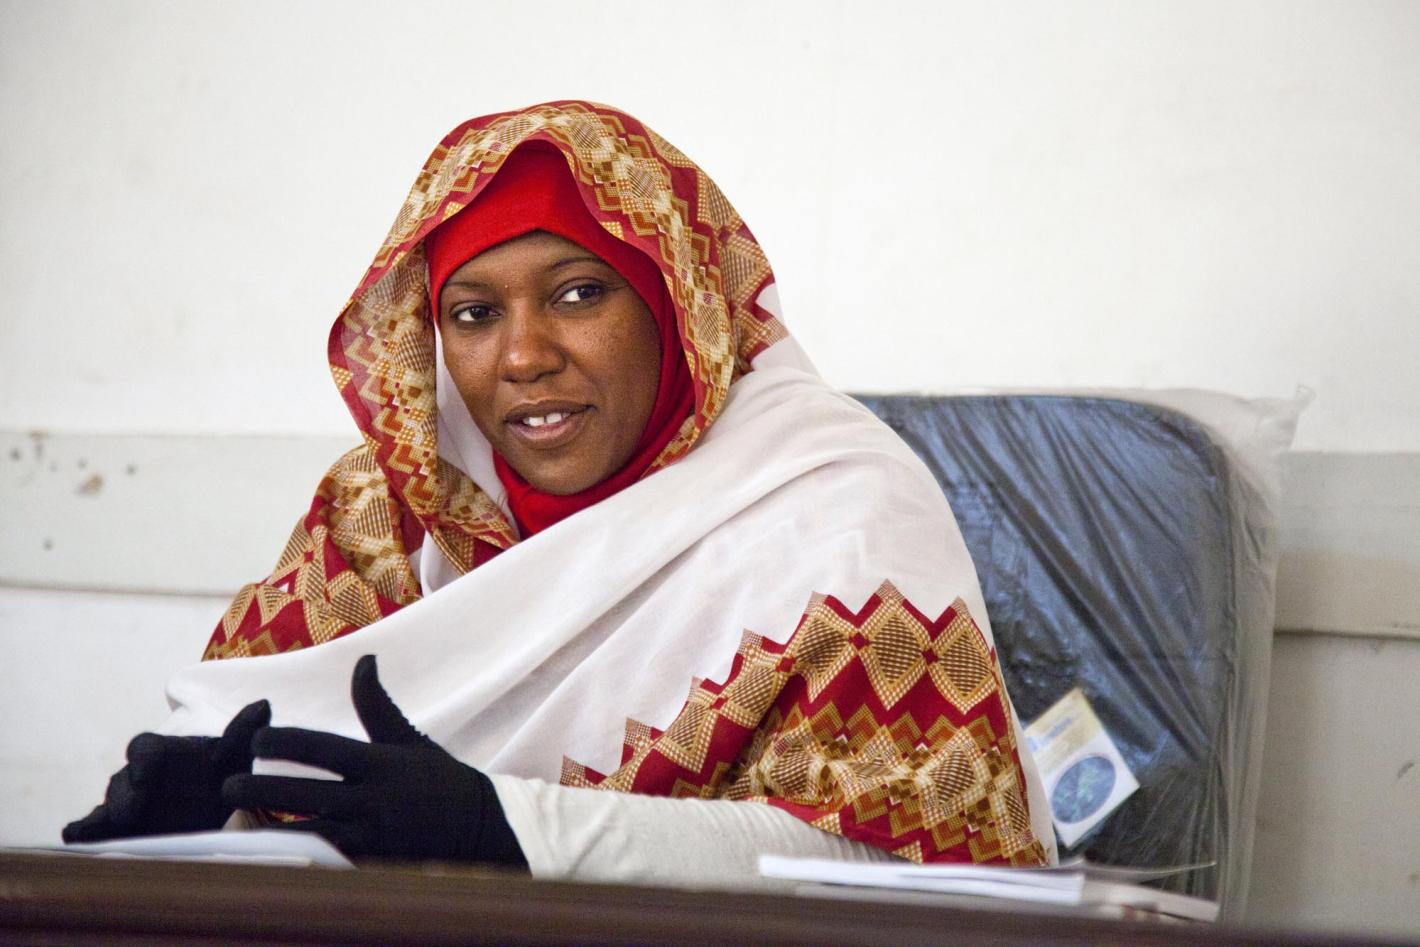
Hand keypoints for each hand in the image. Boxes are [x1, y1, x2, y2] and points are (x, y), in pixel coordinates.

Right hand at [62, 700, 270, 842]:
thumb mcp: (232, 758)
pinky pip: (92, 828)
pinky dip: (82, 830)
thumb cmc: (213, 776)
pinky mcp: (115, 831)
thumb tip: (264, 704)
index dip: (145, 758)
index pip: (143, 747)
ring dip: (113, 817)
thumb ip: (243, 733)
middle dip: (127, 794)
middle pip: (123, 781)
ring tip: (122, 827)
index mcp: (158, 753)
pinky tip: (73, 834)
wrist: (204, 808)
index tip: (150, 771)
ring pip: (110, 807)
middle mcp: (134, 777)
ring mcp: (121, 804)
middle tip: (134, 809)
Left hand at [222, 654, 525, 866]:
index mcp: (381, 763)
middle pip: (308, 794)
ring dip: (271, 828)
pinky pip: (328, 861)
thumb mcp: (409, 740)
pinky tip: (271, 854)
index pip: (325, 749)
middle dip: (263, 790)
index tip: (255, 739)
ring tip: (236, 825)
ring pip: (310, 833)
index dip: (287, 743)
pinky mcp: (375, 864)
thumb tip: (363, 660)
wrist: (481, 828)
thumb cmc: (439, 779)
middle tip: (226, 786)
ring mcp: (373, 836)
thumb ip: (377, 705)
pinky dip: (300, 857)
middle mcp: (375, 799)